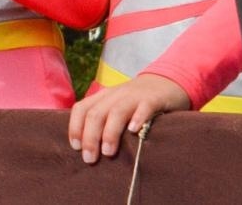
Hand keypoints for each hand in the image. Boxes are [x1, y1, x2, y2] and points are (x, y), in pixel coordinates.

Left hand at [67, 74, 189, 162]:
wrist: (166, 82)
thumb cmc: (137, 103)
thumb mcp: (116, 107)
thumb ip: (104, 122)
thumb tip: (87, 148)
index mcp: (103, 97)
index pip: (81, 108)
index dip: (75, 127)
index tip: (76, 147)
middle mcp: (115, 95)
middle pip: (96, 113)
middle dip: (89, 137)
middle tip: (90, 158)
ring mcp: (134, 96)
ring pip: (116, 111)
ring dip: (110, 132)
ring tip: (107, 152)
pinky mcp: (153, 99)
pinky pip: (144, 107)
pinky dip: (138, 118)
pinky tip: (134, 131)